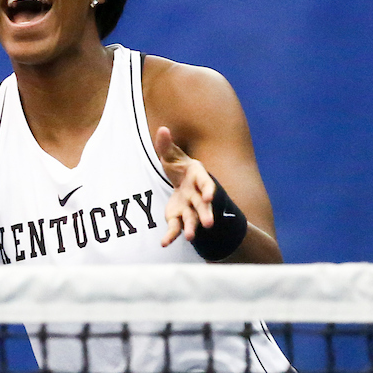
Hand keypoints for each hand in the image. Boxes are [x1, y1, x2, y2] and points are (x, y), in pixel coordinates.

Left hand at [155, 127, 215, 246]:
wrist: (181, 182)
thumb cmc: (179, 166)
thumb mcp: (171, 154)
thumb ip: (166, 144)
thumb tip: (162, 129)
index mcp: (198, 177)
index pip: (206, 183)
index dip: (209, 189)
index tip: (210, 195)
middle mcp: (196, 195)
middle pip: (203, 205)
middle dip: (206, 214)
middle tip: (209, 224)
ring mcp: (189, 208)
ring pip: (192, 219)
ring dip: (192, 228)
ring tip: (191, 238)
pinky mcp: (178, 217)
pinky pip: (175, 228)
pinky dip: (170, 236)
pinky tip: (164, 243)